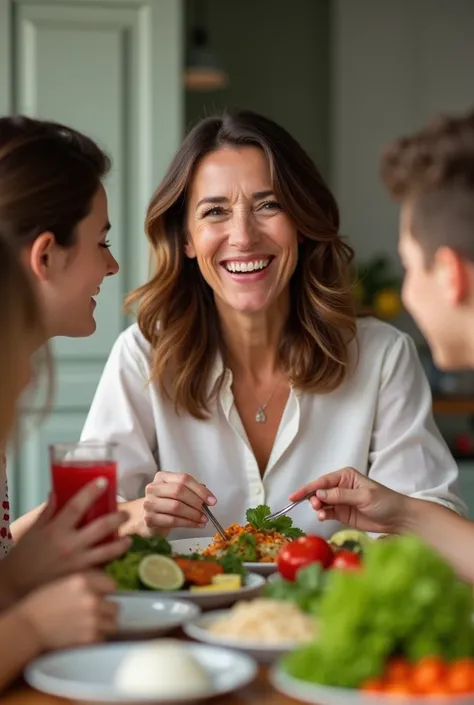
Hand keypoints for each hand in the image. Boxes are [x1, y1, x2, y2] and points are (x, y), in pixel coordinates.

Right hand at [2, 478, 130, 598]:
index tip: (103, 481)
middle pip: (101, 527)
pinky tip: (116, 560)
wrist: (16, 585)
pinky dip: (110, 564)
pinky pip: (100, 569)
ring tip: (128, 539)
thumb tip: (55, 493)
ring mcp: (77, 562)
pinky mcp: (79, 577)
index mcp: (56, 529)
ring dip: (121, 543)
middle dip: (118, 518)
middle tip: (126, 513)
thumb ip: (46, 512)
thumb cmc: (23, 556)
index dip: (91, 492)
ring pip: (107, 551)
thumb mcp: (33, 531)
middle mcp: (70, 544)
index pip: (77, 506)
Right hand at [17, 571, 117, 650]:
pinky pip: (102, 638)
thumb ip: (86, 583)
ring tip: (89, 626)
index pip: (112, 585)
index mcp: (84, 581)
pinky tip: (81, 635)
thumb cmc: (41, 604)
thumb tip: (105, 588)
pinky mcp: (89, 637)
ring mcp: (92, 618)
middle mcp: (91, 598)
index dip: (105, 593)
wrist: (27, 628)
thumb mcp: (64, 583)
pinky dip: (94, 638)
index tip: (99, 598)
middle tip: (93, 615)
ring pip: (113, 623)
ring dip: (103, 625)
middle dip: (105, 611)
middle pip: (115, 606)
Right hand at [144, 471, 215, 532]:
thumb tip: (209, 498)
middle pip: (179, 491)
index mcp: (162, 477)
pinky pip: (172, 520)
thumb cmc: (166, 504)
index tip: (212, 500)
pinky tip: (196, 525)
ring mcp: (149, 503)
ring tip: (203, 519)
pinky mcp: (149, 518)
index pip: (183, 479)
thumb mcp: (177, 493)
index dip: (200, 490)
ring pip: (176, 506)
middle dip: (196, 501)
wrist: (148, 518)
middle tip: (206, 510)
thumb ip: (192, 491)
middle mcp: (153, 488)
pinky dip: (188, 523)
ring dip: (193, 514)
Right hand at [289, 467, 407, 533]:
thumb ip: (341, 495)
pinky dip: (323, 515)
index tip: (293, 496)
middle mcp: (340, 487)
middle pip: (319, 491)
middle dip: (313, 498)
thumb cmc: (385, 502)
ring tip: (322, 513)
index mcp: (345, 476)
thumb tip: (320, 493)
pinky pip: (327, 513)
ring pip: (321, 503)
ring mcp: (340, 501)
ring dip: (318, 508)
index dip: (307, 488)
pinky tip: (324, 517)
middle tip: (316, 506)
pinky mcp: (342, 514)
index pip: (322, 481)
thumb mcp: (363, 496)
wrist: (398, 518)